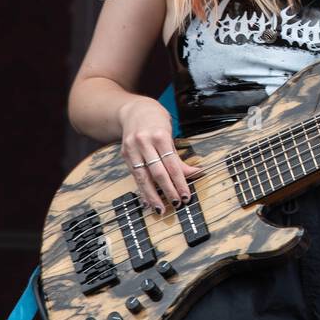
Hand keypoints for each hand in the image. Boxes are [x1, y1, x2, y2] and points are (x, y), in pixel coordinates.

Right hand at [117, 97, 204, 214]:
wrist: (133, 110)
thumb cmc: (156, 121)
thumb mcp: (170, 134)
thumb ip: (178, 156)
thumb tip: (195, 173)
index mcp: (160, 136)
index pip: (172, 163)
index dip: (180, 181)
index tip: (186, 194)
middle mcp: (144, 142)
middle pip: (158, 172)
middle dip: (168, 190)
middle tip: (177, 203)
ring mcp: (132, 148)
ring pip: (143, 177)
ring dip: (152, 195)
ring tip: (160, 209)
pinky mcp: (124, 154)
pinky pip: (135, 175)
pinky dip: (142, 189)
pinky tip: (147, 200)